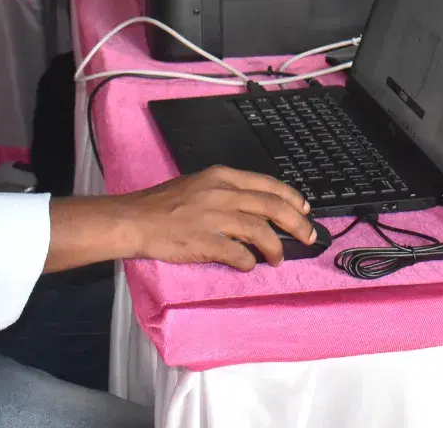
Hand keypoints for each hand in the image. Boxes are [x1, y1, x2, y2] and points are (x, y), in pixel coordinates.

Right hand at [116, 166, 315, 269]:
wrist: (135, 219)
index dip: (291, 198)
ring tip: (278, 258)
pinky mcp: (204, 240)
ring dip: (275, 248)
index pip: (267, 185)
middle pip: (271, 206)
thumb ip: (227, 193)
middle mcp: (221, 193)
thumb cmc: (164, 204)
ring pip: (260, 230)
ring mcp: (213, 216)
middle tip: (308, 237)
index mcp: (222, 176)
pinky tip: (248, 265)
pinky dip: (248, 262)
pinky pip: (238, 253)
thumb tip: (257, 210)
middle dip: (296, 223)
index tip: (305, 209)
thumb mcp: (199, 185)